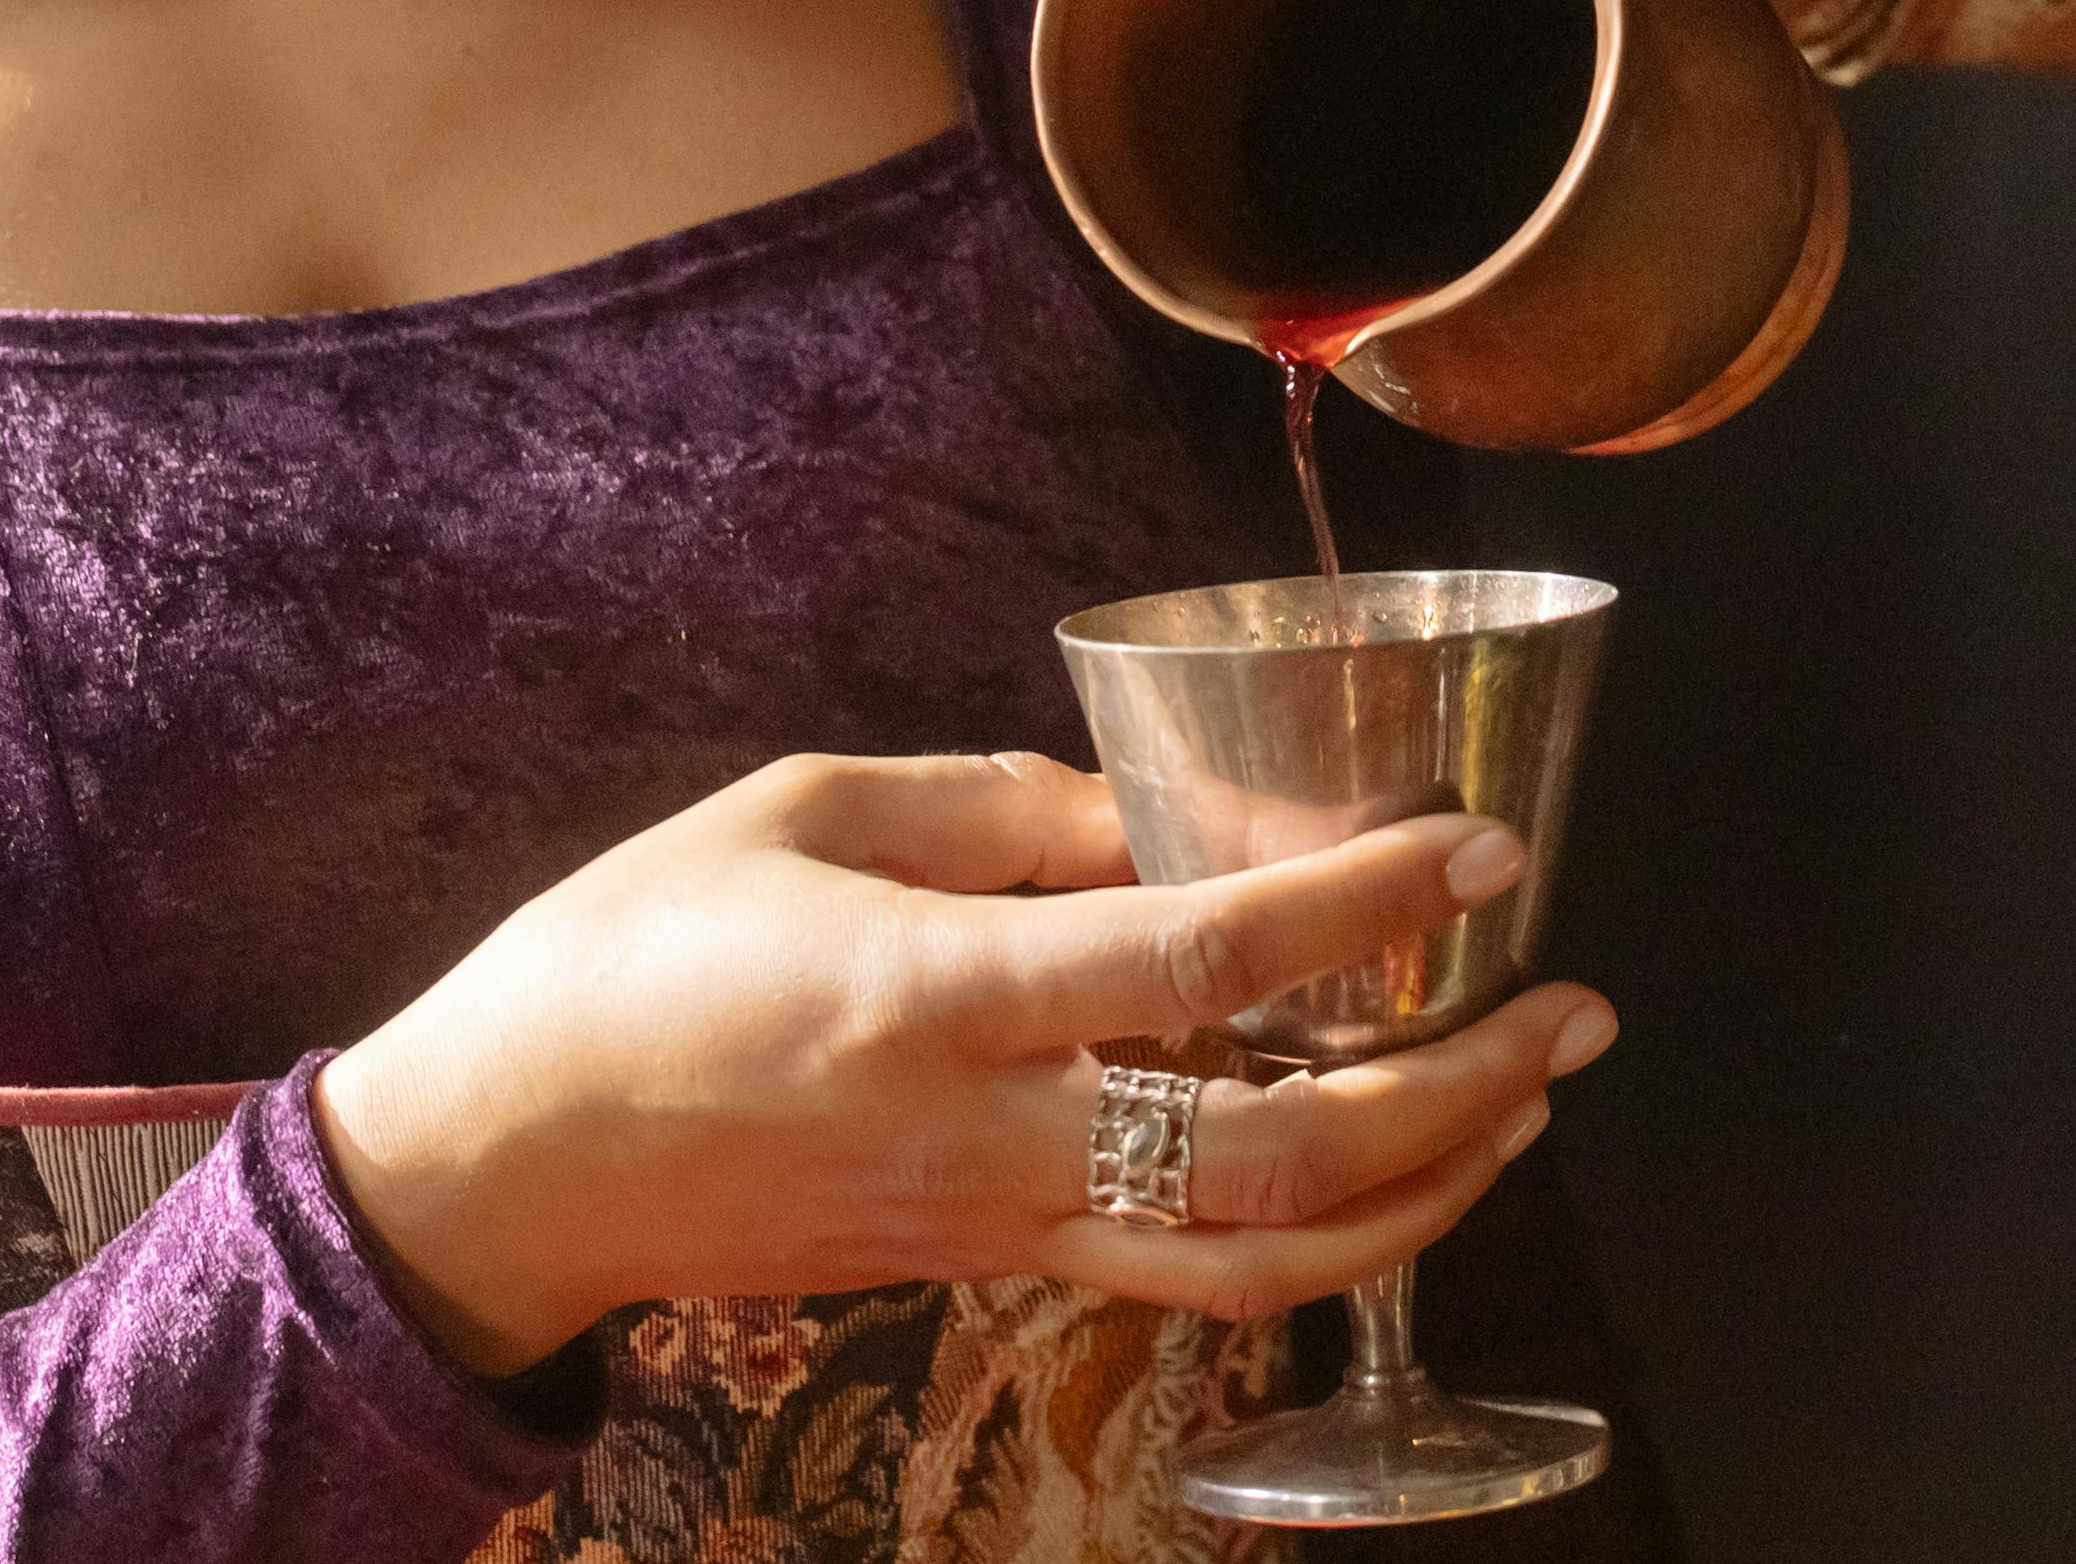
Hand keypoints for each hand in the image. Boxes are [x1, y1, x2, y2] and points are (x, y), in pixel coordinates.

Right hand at [312, 750, 1615, 1372]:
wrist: (503, 1170)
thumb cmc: (627, 961)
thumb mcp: (798, 809)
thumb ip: (994, 803)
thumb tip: (1160, 810)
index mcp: (938, 997)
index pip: (1201, 964)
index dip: (1358, 902)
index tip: (1476, 840)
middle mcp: (990, 1136)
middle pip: (1277, 1158)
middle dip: (1458, 1087)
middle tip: (1572, 1002)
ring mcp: (998, 1225)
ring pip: (1259, 1260)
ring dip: (1425, 1190)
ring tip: (1527, 1097)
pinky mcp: (993, 1266)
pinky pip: (1191, 1273)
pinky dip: (1321, 1227)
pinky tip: (1394, 1153)